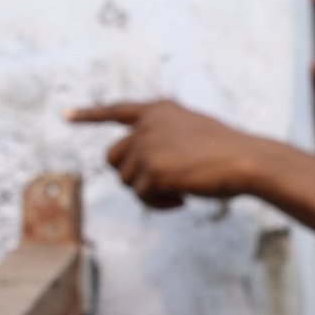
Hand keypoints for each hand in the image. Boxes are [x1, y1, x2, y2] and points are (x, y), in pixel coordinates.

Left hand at [69, 100, 272, 208]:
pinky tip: (183, 199)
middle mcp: (147, 124)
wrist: (247, 161)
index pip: (117, 110)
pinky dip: (160, 204)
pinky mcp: (152, 171)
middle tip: (160, 186)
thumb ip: (165, 140)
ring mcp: (147, 146)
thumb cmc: (229, 152)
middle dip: (131, 175)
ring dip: (149, 192)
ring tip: (179, 191)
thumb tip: (140, 169)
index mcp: (159, 110)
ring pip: (126, 181)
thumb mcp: (193, 133)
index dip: (90, 115)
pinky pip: (142, 197)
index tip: (66, 116)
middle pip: (114, 157)